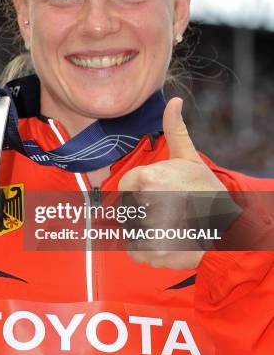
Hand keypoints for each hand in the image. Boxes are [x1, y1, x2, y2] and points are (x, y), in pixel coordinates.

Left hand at [118, 98, 226, 268]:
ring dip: (145, 229)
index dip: (140, 190)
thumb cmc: (206, 192)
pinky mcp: (152, 253)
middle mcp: (145, 204)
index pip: (126, 187)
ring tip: (169, 224)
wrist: (228, 229)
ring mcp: (148, 230)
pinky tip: (167, 239)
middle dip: (143, 209)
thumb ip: (175, 130)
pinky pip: (134, 250)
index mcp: (147, 178)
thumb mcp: (190, 158)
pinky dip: (147, 249)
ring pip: (131, 229)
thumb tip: (174, 101)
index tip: (160, 193)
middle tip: (169, 210)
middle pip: (128, 208)